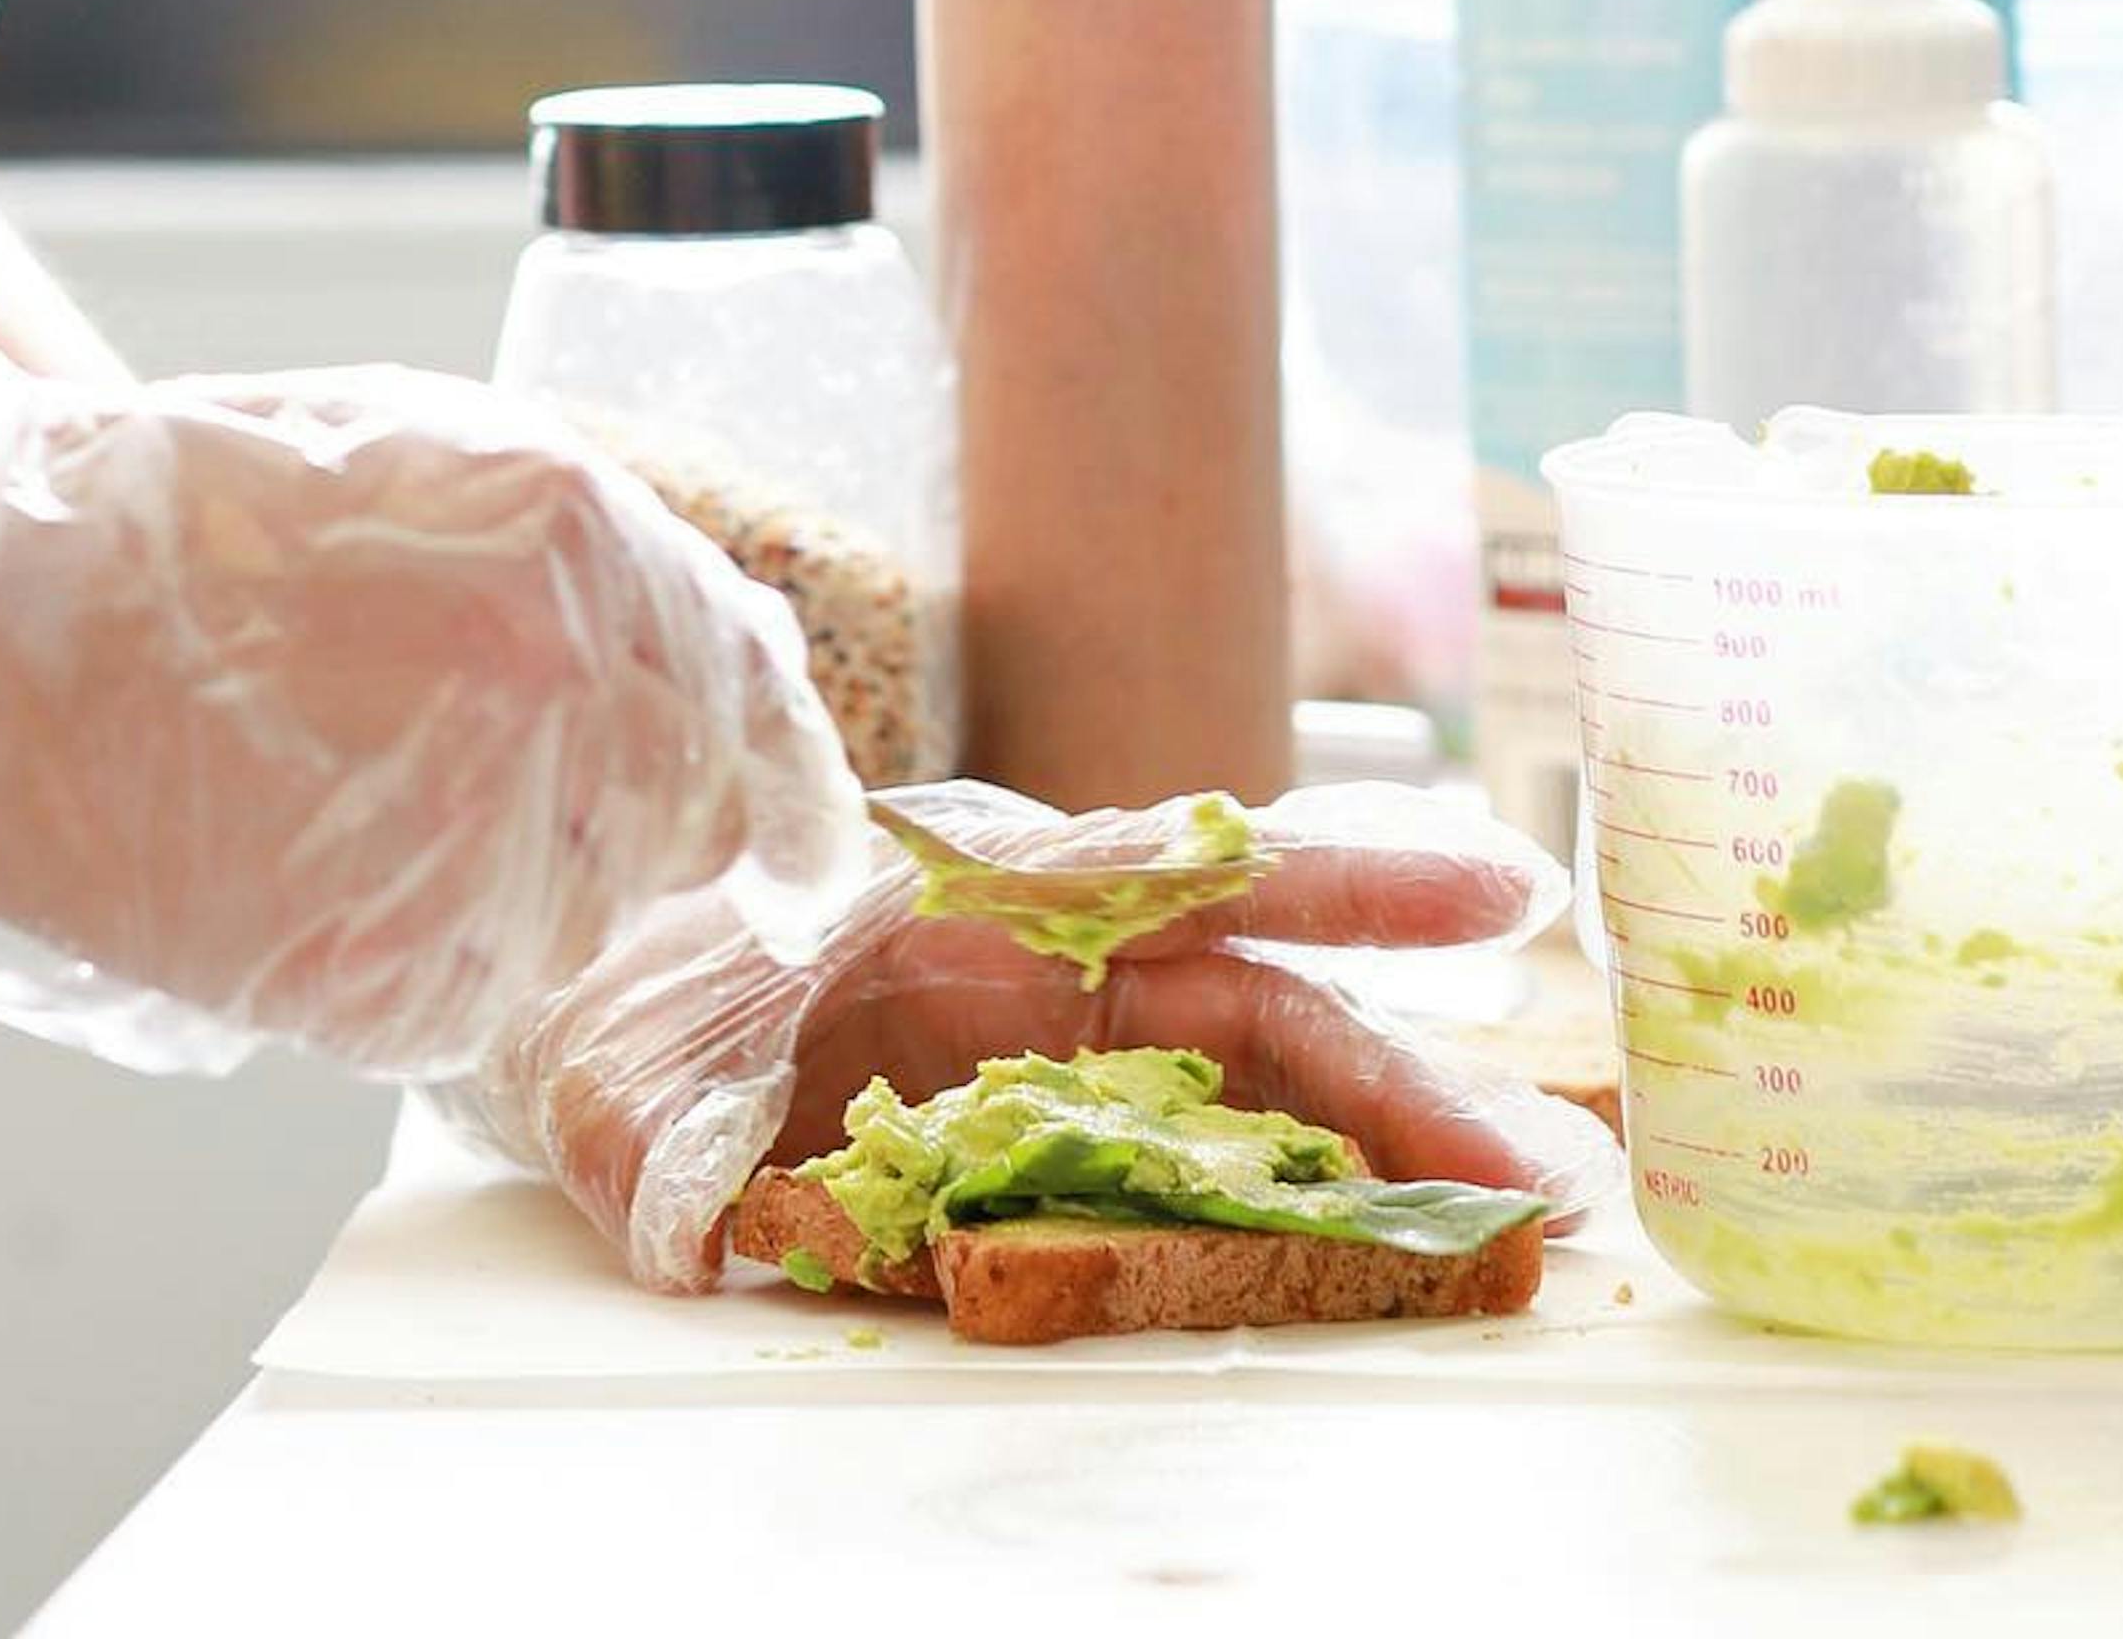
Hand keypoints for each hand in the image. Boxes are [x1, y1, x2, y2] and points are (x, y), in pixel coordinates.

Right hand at [0, 330, 876, 1083]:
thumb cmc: (174, 513)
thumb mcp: (409, 457)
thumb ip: (580, 554)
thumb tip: (712, 664)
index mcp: (577, 541)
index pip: (752, 691)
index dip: (781, 767)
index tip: (800, 831)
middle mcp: (565, 692)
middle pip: (682, 821)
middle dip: (624, 820)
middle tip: (481, 787)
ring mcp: (479, 844)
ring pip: (575, 923)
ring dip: (511, 888)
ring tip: (349, 801)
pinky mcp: (382, 976)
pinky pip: (458, 994)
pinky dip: (409, 951)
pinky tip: (296, 861)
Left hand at [441, 773, 1624, 1289]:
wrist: (575, 990)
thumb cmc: (618, 1004)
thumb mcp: (633, 1079)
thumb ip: (682, 1153)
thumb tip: (714, 1228)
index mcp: (962, 899)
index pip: (1180, 870)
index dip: (1343, 878)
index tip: (1496, 898)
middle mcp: (1036, 953)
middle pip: (1255, 1010)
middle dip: (1406, 1090)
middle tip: (1546, 1182)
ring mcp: (1051, 1034)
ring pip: (1247, 1087)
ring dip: (1374, 1157)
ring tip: (1504, 1232)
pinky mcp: (1044, 1114)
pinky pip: (1186, 1157)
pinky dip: (1284, 1199)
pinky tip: (1374, 1252)